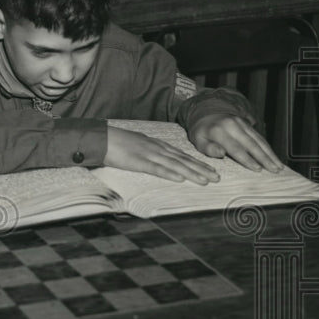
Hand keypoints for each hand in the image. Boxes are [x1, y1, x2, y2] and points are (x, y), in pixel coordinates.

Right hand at [105, 126, 220, 184]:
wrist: (101, 138)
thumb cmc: (116, 142)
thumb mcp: (137, 144)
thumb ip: (149, 151)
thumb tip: (158, 159)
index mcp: (156, 145)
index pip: (181, 155)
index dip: (197, 163)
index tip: (211, 169)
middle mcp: (156, 149)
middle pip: (183, 160)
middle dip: (201, 169)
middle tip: (217, 177)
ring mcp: (148, 154)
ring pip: (174, 164)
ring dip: (191, 172)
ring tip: (205, 180)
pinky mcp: (137, 161)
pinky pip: (156, 168)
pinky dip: (169, 173)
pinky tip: (180, 179)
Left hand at [188, 114, 282, 172]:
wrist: (205, 112)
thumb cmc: (201, 131)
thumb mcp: (197, 140)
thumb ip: (208, 148)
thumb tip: (221, 153)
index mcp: (218, 131)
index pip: (235, 148)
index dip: (247, 159)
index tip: (258, 169)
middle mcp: (232, 125)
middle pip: (251, 144)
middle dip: (264, 158)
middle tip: (275, 170)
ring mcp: (241, 123)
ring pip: (258, 140)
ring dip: (270, 153)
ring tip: (279, 166)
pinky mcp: (247, 123)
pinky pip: (259, 136)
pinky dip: (268, 147)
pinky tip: (274, 157)